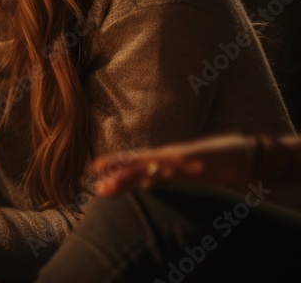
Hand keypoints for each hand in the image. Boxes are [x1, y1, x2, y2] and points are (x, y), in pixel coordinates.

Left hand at [91, 134, 257, 196]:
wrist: (245, 154)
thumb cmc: (214, 161)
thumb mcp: (183, 171)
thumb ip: (163, 174)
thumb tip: (142, 182)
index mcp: (165, 159)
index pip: (133, 162)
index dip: (113, 164)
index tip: (92, 168)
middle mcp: (170, 158)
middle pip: (138, 165)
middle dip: (117, 173)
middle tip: (96, 183)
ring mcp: (185, 161)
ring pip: (155, 168)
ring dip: (134, 175)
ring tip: (115, 183)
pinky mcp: (202, 165)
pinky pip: (184, 169)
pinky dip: (171, 171)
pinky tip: (158, 174)